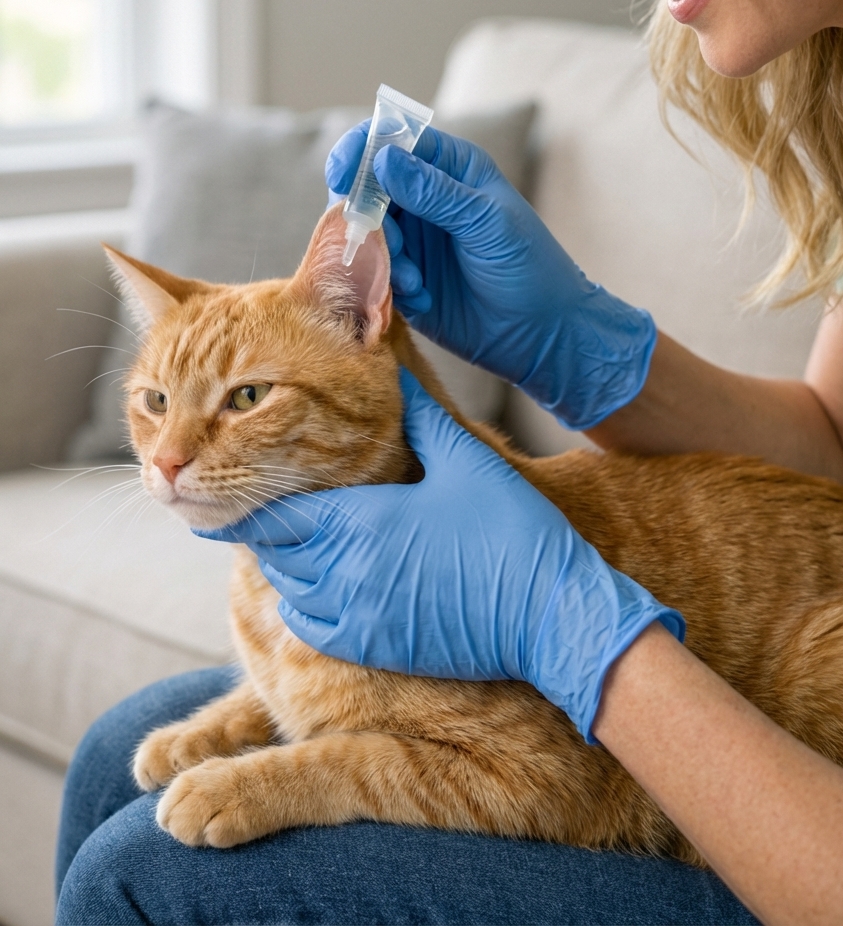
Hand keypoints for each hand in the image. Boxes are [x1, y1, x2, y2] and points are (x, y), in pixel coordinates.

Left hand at [197, 371, 682, 741]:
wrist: (550, 615)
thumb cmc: (511, 530)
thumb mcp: (466, 459)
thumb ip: (418, 415)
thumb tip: (387, 370)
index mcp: (359, 519)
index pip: (277, 508)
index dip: (251, 494)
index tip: (232, 483)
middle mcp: (345, 571)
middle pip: (275, 549)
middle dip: (268, 525)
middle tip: (262, 503)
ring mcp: (357, 614)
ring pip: (289, 588)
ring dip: (287, 563)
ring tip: (294, 540)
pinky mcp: (374, 647)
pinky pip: (311, 629)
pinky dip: (304, 605)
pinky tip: (318, 586)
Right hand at [326, 122, 655, 429]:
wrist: (542, 335)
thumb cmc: (529, 268)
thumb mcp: (487, 224)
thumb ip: (435, 192)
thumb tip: (383, 159)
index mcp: (450, 168)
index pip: (394, 140)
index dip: (362, 149)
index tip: (342, 174)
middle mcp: (424, 197)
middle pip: (366, 186)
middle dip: (364, 213)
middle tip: (380, 241)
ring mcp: (412, 239)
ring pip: (364, 231)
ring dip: (380, 255)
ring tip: (413, 281)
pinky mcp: (402, 278)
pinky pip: (372, 271)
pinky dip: (386, 284)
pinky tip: (421, 299)